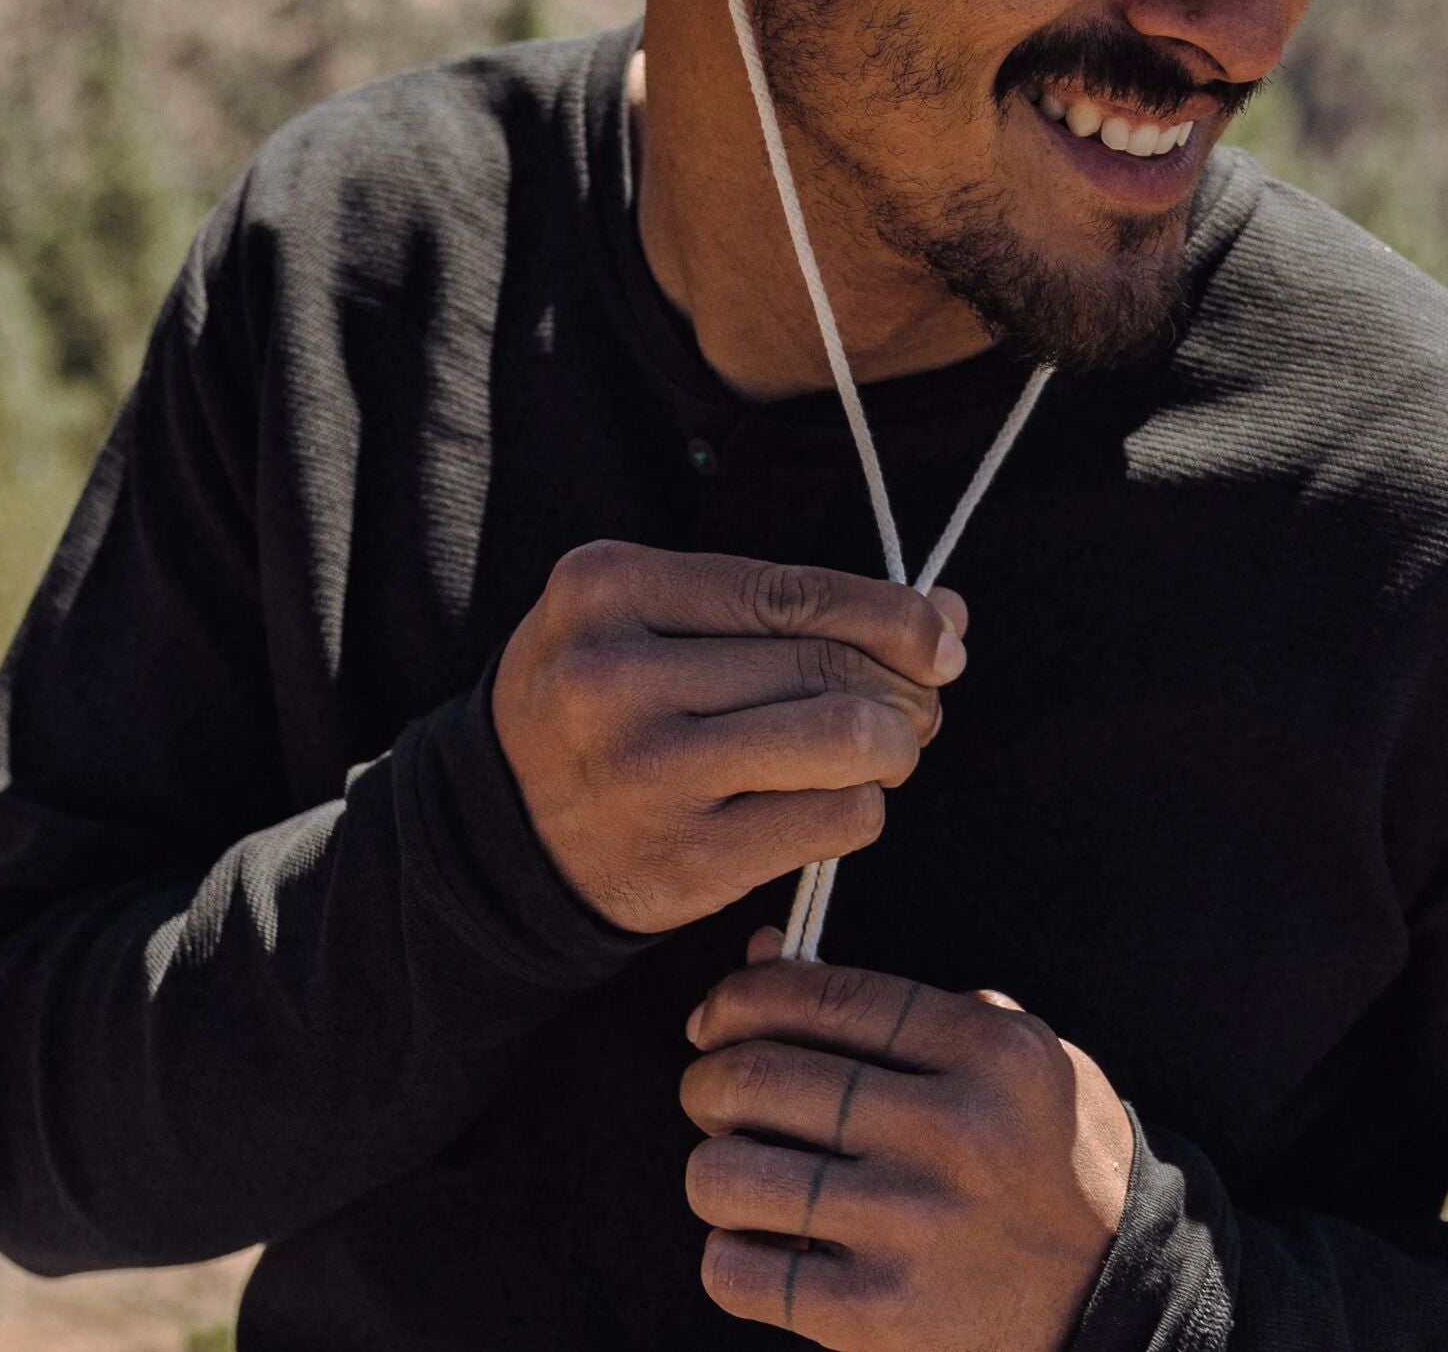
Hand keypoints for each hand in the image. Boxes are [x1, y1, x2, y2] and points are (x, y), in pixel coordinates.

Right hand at [491, 542, 966, 933]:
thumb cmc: (612, 701)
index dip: (892, 613)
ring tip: (888, 750)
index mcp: (610, 587)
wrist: (502, 831)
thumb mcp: (659, 618)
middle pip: (824, 666)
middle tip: (923, 703)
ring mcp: (644, 773)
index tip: (943, 635)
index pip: (792, 591)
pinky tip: (838, 801)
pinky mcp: (681, 861)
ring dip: (894, 746)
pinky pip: (832, 820)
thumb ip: (790, 606)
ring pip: (841, 741)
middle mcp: (615, 676)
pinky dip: (861, 807)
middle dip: (905, 685)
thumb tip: (946, 614)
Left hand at [681, 929, 1133, 1349]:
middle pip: (759, 1078)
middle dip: (707, 1077)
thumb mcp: (1005, 1055)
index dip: (743, 996)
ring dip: (713, 1167)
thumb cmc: (1046, 1155)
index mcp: (989, 1053)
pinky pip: (738, 1272)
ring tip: (740, 1170)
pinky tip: (760, 1241)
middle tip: (712, 1090)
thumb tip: (762, 954)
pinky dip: (729, 1252)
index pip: (826, 995)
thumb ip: (892, 1005)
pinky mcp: (878, 1318)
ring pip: (728, 1175)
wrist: (1116, 1297)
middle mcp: (951, 1133)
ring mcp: (912, 1229)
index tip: (718, 1015)